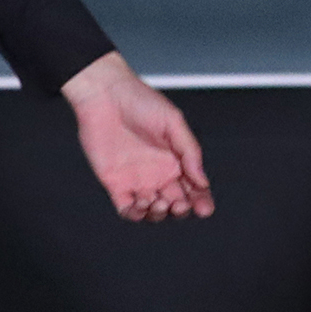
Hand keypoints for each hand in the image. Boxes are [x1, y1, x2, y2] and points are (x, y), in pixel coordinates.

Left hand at [61, 51, 214, 220]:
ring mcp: (137, 181)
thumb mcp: (174, 123)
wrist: (105, 96)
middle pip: (175, 204)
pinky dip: (135, 214)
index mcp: (176, 160)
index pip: (194, 188)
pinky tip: (140, 205)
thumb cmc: (141, 102)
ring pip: (152, 211)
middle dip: (181, 210)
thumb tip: (202, 181)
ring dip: (159, 215)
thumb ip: (190, 153)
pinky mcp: (115, 184)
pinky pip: (126, 208)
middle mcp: (159, 173)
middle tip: (179, 205)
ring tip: (158, 203)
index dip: (201, 201)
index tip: (204, 208)